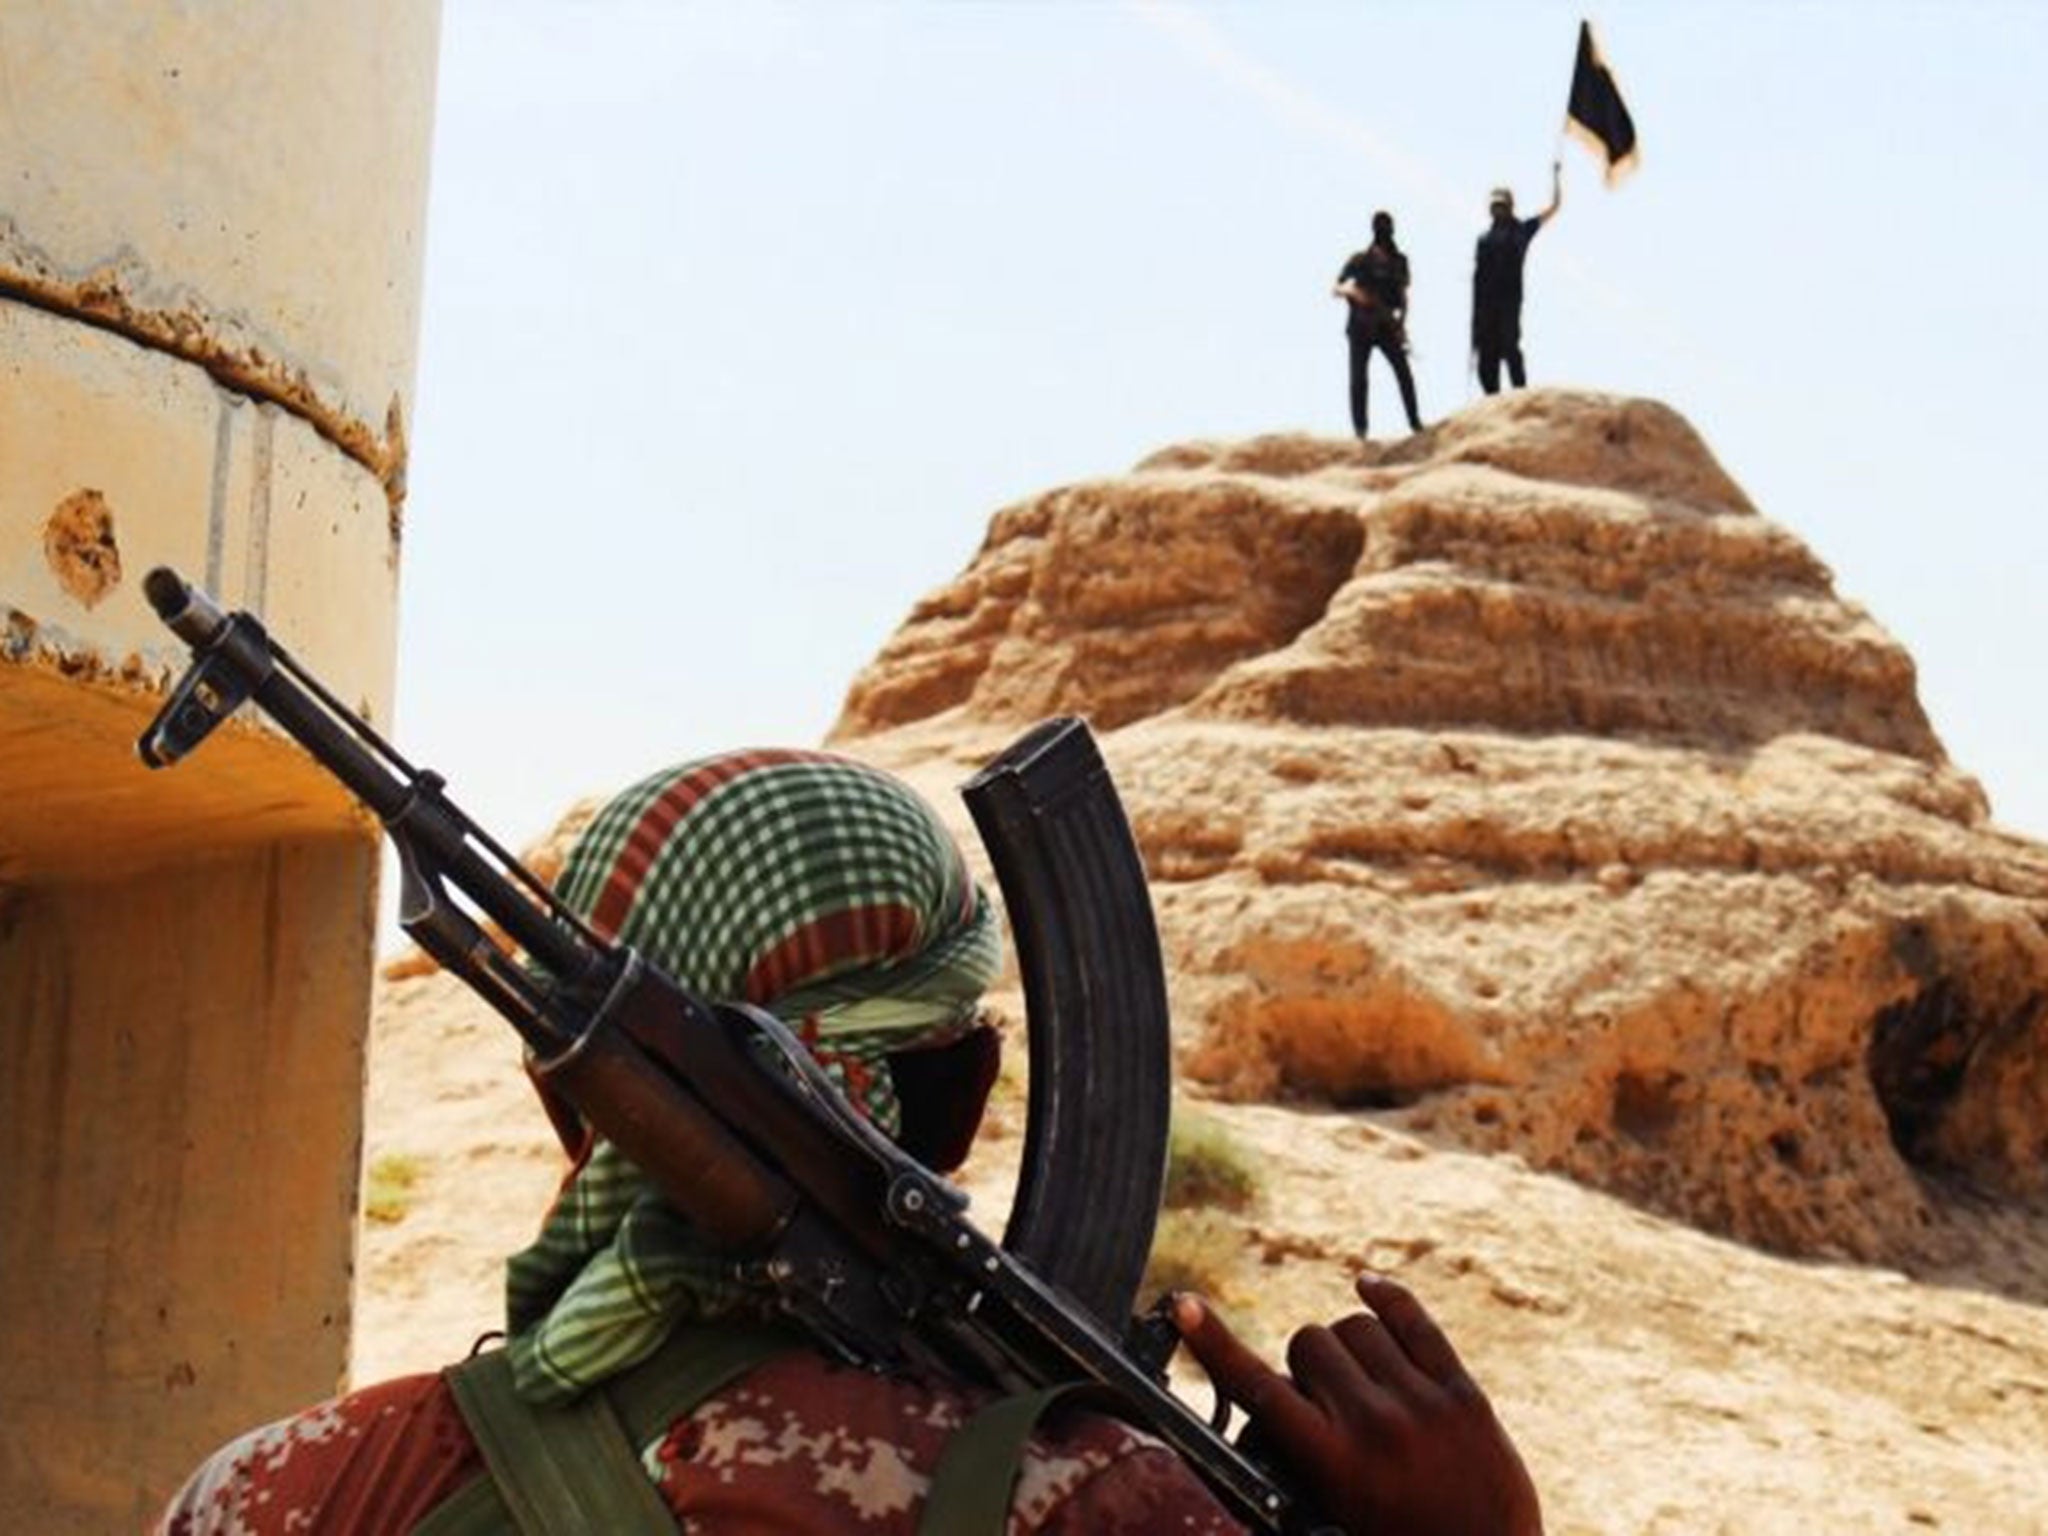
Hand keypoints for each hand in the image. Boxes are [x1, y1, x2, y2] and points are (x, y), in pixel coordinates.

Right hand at [1174, 1274, 1541, 1535]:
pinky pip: (1416, 1322)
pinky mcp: (1465, 1395)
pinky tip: (1369, 1289)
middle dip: (1305, 1365)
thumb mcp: (1333, 1516)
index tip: (1184, 1306)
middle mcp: (1375, 1426)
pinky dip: (1387, 1299)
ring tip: (1359, 1385)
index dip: (1214, 1344)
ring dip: (1346, 1346)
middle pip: (1310, 1341)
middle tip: (1322, 1404)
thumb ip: (1298, 1460)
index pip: (1258, 1387)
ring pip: (1358, 1325)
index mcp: (1333, 1466)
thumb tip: (1274, 1401)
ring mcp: (1425, 1405)